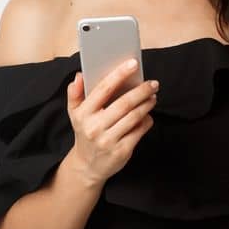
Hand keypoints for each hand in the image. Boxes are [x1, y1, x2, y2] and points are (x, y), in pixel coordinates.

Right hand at [64, 58, 160, 186]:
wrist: (87, 166)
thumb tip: (80, 75)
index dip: (119, 74)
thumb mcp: (75, 114)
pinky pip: (140, 131)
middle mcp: (94, 127)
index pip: (103, 89)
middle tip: (153, 83)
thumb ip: (76, 94)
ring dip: (147, 104)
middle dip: (142, 91)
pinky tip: (148, 115)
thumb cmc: (85, 133)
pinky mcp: (121, 151)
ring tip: (152, 97)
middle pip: (124, 103)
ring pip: (135, 117)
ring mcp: (108, 140)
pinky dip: (147, 120)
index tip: (133, 63)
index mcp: (83, 114)